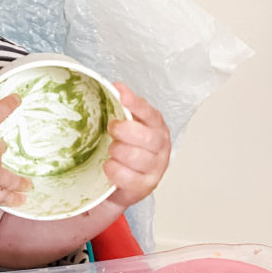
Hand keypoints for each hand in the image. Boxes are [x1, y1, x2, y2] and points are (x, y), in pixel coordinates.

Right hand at [0, 94, 30, 207]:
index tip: (17, 99)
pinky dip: (13, 199)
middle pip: (1, 147)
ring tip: (28, 184)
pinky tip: (20, 200)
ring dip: (20, 181)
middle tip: (4, 149)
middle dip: (2, 148)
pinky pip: (5, 196)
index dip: (8, 105)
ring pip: (11, 177)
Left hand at [104, 83, 170, 207]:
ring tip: (112, 151)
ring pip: (135, 157)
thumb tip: (116, 86)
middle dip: (123, 131)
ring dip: (117, 152)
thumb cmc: (124, 151)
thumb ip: (124, 109)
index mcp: (157, 127)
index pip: (150, 113)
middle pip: (146, 137)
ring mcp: (155, 168)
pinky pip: (127, 177)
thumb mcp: (126, 128)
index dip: (135, 104)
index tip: (121, 94)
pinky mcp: (145, 186)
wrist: (120, 185)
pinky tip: (110, 167)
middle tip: (111, 130)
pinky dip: (113, 170)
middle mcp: (161, 147)